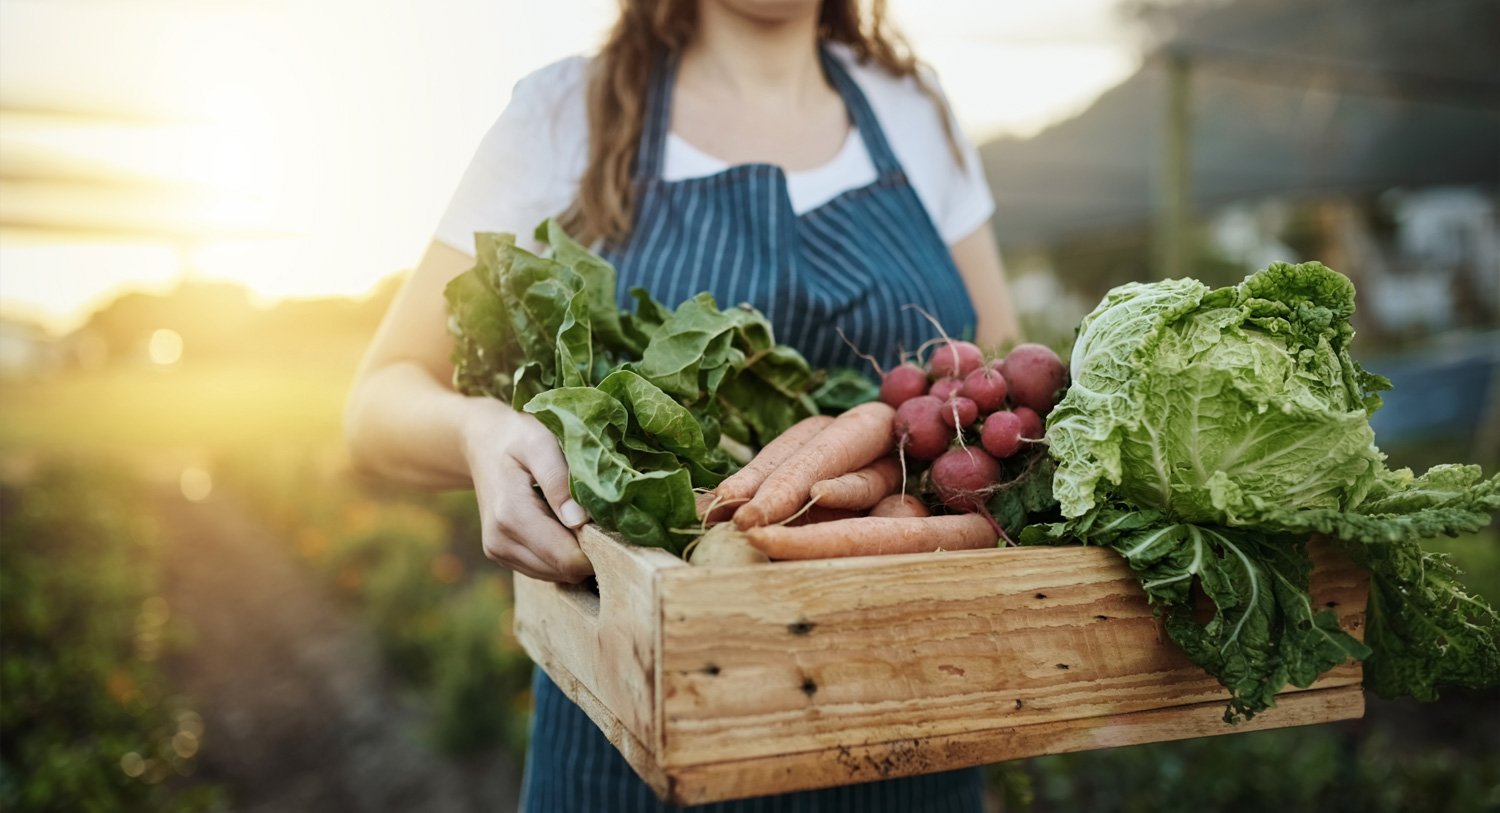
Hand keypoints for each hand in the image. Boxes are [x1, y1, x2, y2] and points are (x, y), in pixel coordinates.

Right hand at [461, 399, 593, 582]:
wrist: (481, 443)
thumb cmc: (516, 437)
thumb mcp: (540, 444)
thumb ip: (558, 480)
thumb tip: (579, 521)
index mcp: (511, 515)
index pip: (565, 558)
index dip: (597, 548)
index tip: (613, 524)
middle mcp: (500, 541)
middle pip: (563, 570)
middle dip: (589, 552)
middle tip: (603, 519)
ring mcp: (499, 552)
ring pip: (555, 575)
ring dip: (574, 554)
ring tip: (580, 518)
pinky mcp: (502, 555)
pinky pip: (543, 569)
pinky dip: (559, 554)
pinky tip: (562, 525)